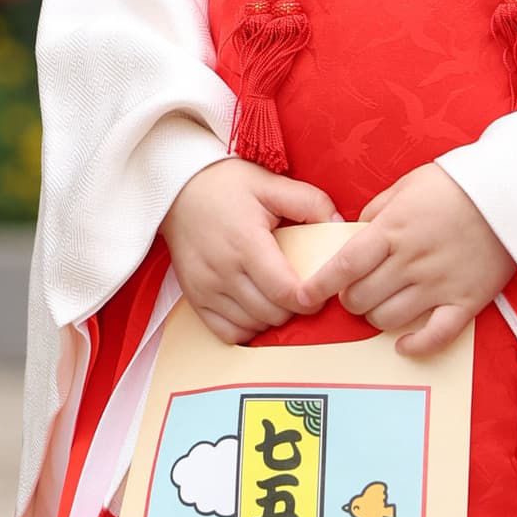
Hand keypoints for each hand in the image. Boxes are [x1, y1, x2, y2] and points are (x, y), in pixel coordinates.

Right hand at [162, 157, 339, 344]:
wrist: (177, 189)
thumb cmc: (227, 185)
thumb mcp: (271, 184)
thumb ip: (311, 203)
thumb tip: (339, 228)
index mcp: (246, 242)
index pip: (285, 292)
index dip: (310, 299)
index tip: (319, 290)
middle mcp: (223, 270)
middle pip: (273, 314)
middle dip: (294, 307)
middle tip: (301, 290)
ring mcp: (206, 288)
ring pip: (252, 326)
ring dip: (272, 318)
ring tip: (279, 296)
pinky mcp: (194, 298)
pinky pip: (227, 332)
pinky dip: (247, 327)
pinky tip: (256, 308)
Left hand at [323, 164, 513, 358]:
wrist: (514, 193)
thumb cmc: (458, 184)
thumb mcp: (407, 185)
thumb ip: (377, 211)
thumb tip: (356, 235)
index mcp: (393, 230)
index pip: (344, 265)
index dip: (319, 285)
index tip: (304, 296)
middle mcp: (412, 260)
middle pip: (361, 298)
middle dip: (350, 299)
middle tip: (357, 291)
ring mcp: (440, 283)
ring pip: (388, 319)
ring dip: (377, 317)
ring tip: (382, 306)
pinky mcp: (467, 300)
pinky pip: (435, 335)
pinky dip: (416, 345)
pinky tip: (404, 344)